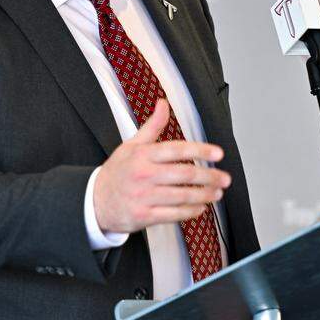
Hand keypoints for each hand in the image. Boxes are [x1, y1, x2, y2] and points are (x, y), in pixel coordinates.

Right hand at [93, 99, 231, 233]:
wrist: (94, 201)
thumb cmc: (117, 172)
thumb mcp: (131, 145)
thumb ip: (152, 126)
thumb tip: (163, 103)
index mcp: (143, 155)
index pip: (177, 150)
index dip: (200, 151)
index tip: (218, 153)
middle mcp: (144, 175)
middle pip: (185, 175)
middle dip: (209, 177)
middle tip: (225, 178)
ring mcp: (144, 197)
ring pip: (182, 196)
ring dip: (205, 195)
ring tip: (217, 193)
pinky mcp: (144, 216)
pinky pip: (174, 215)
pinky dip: (191, 212)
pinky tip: (201, 208)